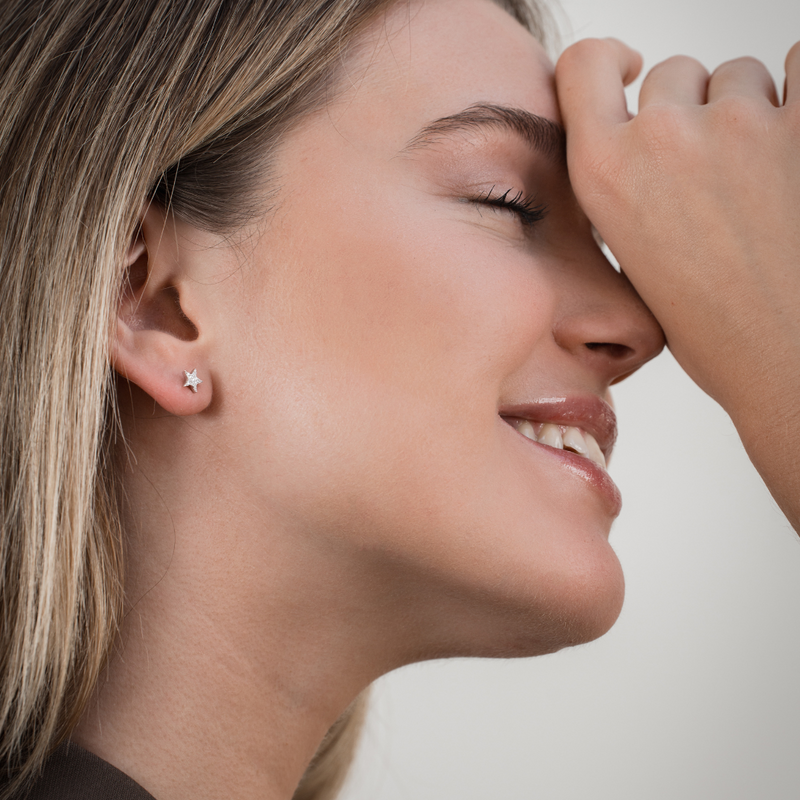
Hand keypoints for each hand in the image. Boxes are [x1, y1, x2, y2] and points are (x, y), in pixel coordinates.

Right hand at [555, 39, 799, 529]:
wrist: (783, 361)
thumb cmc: (712, 326)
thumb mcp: (631, 255)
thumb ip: (627, 185)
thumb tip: (642, 141)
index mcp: (604, 174)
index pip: (583, 66)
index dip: (607, 60)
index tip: (628, 70)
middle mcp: (662, 138)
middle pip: (674, 73)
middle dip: (691, 107)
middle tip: (712, 171)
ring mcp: (738, 126)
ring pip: (740, 76)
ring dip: (750, 111)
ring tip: (761, 180)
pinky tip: (794, 150)